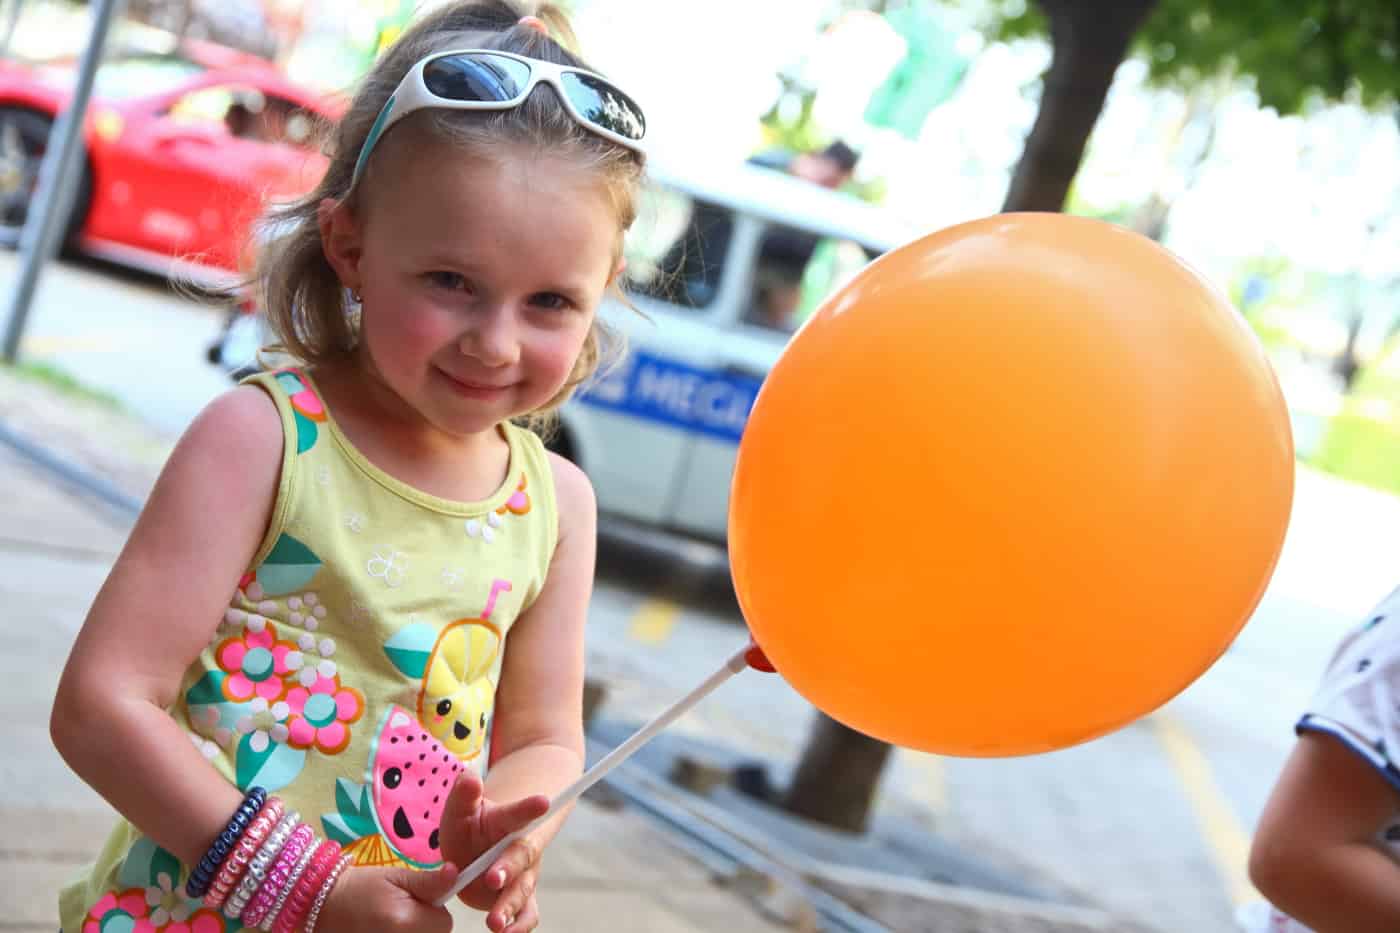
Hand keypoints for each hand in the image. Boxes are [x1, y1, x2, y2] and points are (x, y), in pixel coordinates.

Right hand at [314, 862, 459, 932]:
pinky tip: (385, 929)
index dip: (435, 910)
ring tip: (392, 921)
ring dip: (414, 932)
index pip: (445, 923)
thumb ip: (428, 882)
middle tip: (402, 911)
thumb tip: (456, 874)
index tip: (418, 900)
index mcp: (405, 921)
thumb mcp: (395, 877)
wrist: (322, 907)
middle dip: (426, 924)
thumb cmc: (361, 888)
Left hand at [440, 771, 550, 931]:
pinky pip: (527, 913)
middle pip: (520, 857)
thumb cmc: (469, 825)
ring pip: (522, 889)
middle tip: (493, 878)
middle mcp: (521, 848)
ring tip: (494, 922)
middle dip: (508, 868)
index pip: (519, 813)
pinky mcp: (521, 897)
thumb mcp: (462, 806)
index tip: (543, 802)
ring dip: (509, 905)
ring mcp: (524, 874)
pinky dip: (520, 926)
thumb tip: (469, 777)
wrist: (482, 845)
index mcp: (507, 821)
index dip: (530, 808)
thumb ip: (464, 793)